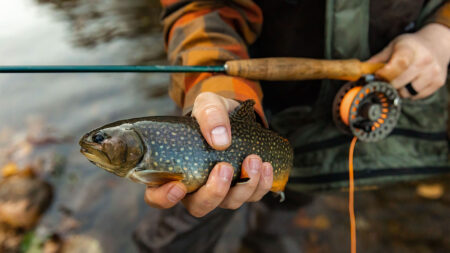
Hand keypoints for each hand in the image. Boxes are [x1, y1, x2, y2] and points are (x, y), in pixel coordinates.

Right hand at [144, 92, 273, 216]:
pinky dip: (262, 184)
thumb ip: (210, 115)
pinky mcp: (242, 188)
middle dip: (214, 192)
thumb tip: (220, 140)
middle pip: (199, 207)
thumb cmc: (211, 113)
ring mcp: (220, 190)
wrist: (235, 114)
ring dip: (244, 186)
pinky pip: (252, 196)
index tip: (178, 187)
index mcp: (173, 171)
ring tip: (254, 159)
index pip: (157, 197)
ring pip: (229, 203)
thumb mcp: (208, 104)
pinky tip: (267, 165)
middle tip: (225, 167)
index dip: (164, 198)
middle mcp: (195, 187)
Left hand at [368, 23, 449, 98]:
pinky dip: (411, 93)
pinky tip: (411, 82)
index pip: (397, 66)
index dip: (384, 74)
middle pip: (399, 83)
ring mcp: (433, 72)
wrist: (437, 44)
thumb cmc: (411, 46)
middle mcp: (424, 60)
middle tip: (387, 79)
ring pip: (407, 93)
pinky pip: (417, 96)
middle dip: (389, 84)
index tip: (378, 75)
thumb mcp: (393, 46)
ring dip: (400, 90)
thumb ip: (377, 60)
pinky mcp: (438, 82)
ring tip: (401, 79)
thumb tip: (360, 73)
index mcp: (410, 49)